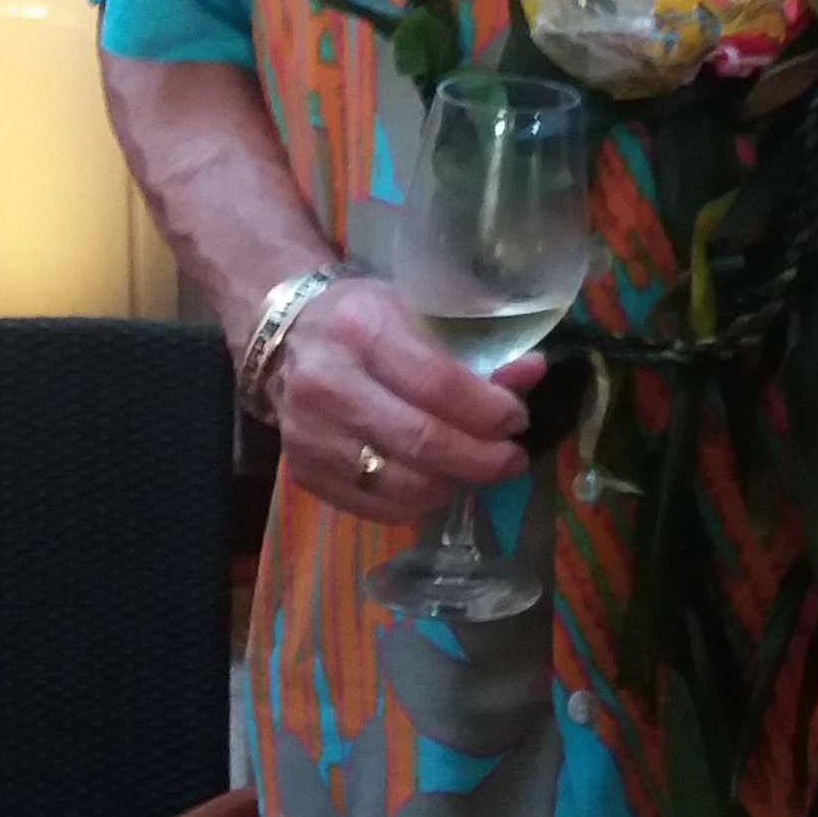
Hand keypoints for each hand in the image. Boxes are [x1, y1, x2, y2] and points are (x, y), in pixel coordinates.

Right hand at [263, 275, 544, 524]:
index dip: (487, 410)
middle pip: (421, 440)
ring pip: (402, 483)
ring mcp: (309, 434)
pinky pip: (375, 506)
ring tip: (474, 467)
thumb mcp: (418, 309)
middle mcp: (327, 383)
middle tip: (511, 459)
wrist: (285, 340)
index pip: (437, 383)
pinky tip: (435, 479)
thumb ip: (475, 344)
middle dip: (482, 458)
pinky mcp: (303, 473)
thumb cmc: (364, 319)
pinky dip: (417, 501)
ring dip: (453, 483)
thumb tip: (532, 373)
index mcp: (361, 328)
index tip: (516, 419)